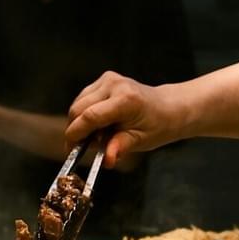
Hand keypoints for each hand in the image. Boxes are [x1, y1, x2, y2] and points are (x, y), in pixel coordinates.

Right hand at [67, 71, 181, 167]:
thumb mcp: (141, 141)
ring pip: (77, 103)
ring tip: (97, 136)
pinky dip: (84, 114)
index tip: (70, 150)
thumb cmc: (157, 126)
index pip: (90, 116)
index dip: (75, 134)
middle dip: (75, 130)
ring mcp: (108, 79)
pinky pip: (83, 99)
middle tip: (82, 147)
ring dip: (79, 122)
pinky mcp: (104, 79)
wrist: (168, 107)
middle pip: (78, 109)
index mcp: (126, 100)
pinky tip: (99, 124)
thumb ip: (121, 148)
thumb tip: (107, 160)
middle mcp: (114, 85)